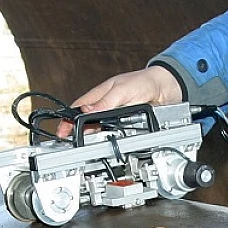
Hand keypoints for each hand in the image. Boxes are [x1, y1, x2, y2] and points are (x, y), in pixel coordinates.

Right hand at [56, 66, 181, 137]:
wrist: (165, 88)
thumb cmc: (144, 82)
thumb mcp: (123, 90)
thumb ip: (106, 101)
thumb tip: (89, 110)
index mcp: (101, 94)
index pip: (79, 108)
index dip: (69, 120)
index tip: (62, 131)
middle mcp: (107, 105)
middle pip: (88, 121)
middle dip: (80, 132)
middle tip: (73, 144)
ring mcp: (117, 114)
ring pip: (102, 128)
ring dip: (96, 137)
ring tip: (88, 146)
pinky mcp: (128, 122)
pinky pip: (117, 133)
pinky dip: (113, 138)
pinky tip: (109, 143)